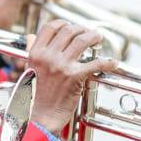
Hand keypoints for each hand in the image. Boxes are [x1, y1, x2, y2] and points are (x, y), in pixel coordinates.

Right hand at [25, 19, 117, 135]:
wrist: (39, 116)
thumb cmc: (33, 96)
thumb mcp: (28, 69)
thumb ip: (31, 51)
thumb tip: (31, 36)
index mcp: (35, 54)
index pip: (50, 27)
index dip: (64, 23)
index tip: (71, 26)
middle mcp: (47, 57)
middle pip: (69, 31)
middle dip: (83, 29)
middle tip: (90, 34)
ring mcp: (61, 66)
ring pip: (82, 41)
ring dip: (94, 37)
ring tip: (99, 39)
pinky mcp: (74, 77)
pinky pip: (95, 64)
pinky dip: (107, 62)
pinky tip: (112, 63)